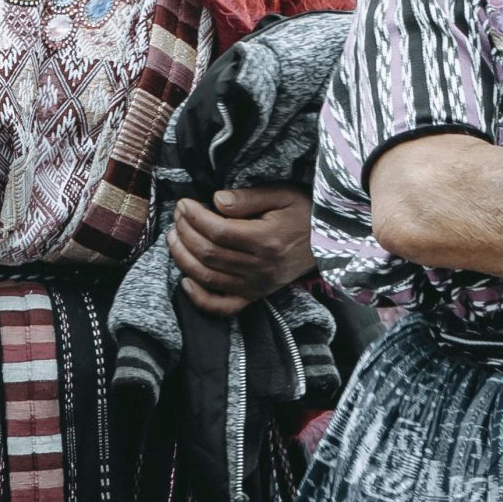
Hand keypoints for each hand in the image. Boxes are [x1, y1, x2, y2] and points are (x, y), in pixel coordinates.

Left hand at [169, 186, 316, 318]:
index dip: (194, 217)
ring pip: (208, 277)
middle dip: (185, 232)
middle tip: (177, 216)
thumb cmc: (303, 213)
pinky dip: (200, 299)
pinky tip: (185, 281)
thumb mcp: (282, 195)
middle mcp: (260, 267)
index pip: (218, 231)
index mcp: (266, 240)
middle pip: (209, 253)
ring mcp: (257, 286)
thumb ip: (248, 198)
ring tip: (173, 237)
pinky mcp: (255, 296)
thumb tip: (216, 201)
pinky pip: (223, 306)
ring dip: (183, 258)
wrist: (328, 242)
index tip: (184, 203)